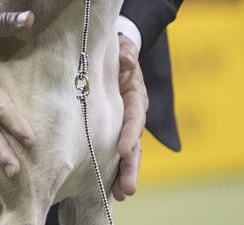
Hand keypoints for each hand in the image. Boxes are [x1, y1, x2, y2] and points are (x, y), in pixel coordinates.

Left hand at [112, 35, 148, 200]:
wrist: (118, 54)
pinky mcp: (114, 129)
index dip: (129, 133)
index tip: (122, 149)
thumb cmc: (120, 51)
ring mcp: (124, 124)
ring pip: (127, 153)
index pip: (133, 117)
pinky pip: (114, 152)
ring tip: (119, 195)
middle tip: (126, 188)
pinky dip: (113, 170)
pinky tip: (108, 190)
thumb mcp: (124, 48)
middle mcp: (133, 114)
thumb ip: (126, 53)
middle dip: (130, 166)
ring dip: (124, 174)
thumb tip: (126, 60)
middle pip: (134, 143)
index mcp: (135, 96)